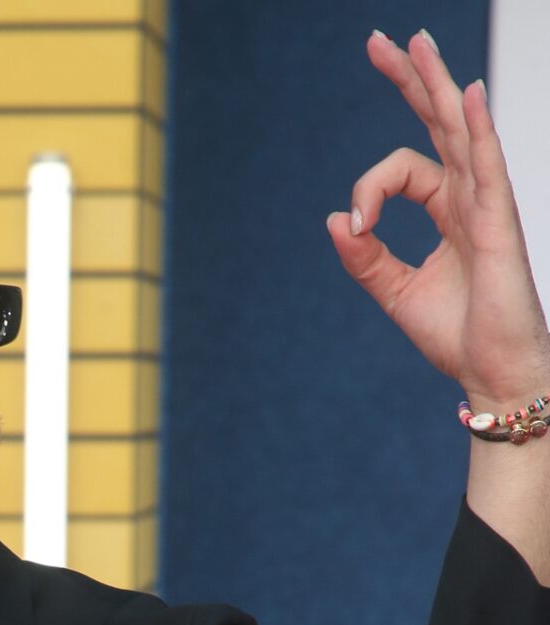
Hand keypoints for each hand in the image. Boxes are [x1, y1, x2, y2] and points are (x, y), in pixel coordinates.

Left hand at [328, 30, 549, 412]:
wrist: (492, 375)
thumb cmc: (457, 335)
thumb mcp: (394, 291)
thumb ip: (365, 256)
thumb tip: (333, 222)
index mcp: (448, 210)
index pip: (401, 170)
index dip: (367, 190)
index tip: (355, 227)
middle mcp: (470, 199)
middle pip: (437, 124)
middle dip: (410, 80)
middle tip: (383, 41)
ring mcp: (488, 206)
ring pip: (460, 131)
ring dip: (436, 85)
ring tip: (415, 43)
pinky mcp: (500, 225)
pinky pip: (487, 166)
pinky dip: (475, 128)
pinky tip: (463, 94)